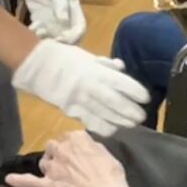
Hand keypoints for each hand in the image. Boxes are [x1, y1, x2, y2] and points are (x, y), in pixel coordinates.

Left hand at [5, 131, 132, 186]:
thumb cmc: (111, 175)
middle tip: (67, 164)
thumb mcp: (106, 153)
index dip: (72, 145)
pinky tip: (9, 178)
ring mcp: (53, 167)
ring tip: (58, 175)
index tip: (77, 152)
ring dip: (49, 166)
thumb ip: (91, 146)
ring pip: (44, 162)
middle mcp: (62, 149)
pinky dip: (19, 180)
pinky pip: (30, 181)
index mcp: (77, 139)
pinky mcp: (48, 185)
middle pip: (53, 146)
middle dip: (58, 153)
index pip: (68, 136)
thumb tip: (84, 145)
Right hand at [12, 40, 148, 135]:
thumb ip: (106, 65)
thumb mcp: (89, 57)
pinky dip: (103, 127)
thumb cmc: (67, 58)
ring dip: (120, 121)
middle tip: (141, 117)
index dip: (135, 92)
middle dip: (131, 111)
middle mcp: (91, 87)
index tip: (145, 98)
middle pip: (115, 102)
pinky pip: (90, 122)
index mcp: (97, 71)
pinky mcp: (72, 111)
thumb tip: (121, 68)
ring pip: (105, 115)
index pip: (121, 83)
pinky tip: (112, 129)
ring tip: (131, 124)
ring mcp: (81, 101)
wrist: (40, 67)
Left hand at [17, 0, 85, 43]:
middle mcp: (64, 17)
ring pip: (52, 36)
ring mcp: (51, 18)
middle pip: (67, 37)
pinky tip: (30, 28)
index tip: (62, 39)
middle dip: (59, 43)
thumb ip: (60, 4)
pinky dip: (35, 34)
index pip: (79, 28)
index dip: (73, 37)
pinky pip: (39, 31)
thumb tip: (63, 20)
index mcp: (74, 9)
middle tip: (48, 42)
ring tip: (37, 32)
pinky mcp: (39, 18)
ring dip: (45, 39)